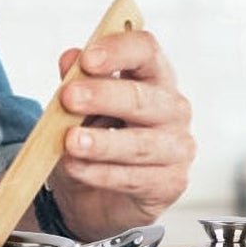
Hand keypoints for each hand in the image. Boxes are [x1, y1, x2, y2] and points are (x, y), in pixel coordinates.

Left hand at [47, 27, 194, 239]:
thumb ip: (75, 82)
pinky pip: (135, 177)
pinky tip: (77, 167)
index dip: (118, 51)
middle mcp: (172, 108)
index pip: (145, 51)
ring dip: (102, 142)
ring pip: (140, 143)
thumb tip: (69, 59)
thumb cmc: (95, 137)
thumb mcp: (77, 108)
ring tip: (70, 142)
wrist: (96, 195)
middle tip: (69, 98)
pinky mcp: (171, 182)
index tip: (87, 59)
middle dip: (103, 96)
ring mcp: (176, 146)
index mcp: (153, 77)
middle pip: (142, 97)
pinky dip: (102, 173)